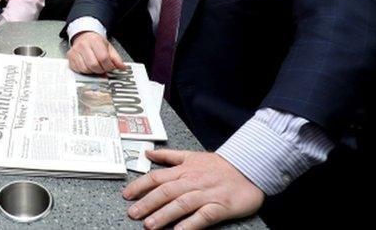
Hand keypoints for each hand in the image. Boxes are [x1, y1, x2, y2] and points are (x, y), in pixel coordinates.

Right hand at [67, 31, 125, 73]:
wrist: (84, 36)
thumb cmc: (96, 42)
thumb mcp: (108, 47)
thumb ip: (116, 58)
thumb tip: (122, 67)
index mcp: (94, 40)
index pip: (103, 57)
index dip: (108, 66)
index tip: (110, 67)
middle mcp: (83, 45)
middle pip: (94, 65)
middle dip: (101, 70)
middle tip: (103, 68)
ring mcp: (75, 51)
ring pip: (85, 69)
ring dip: (93, 71)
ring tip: (96, 67)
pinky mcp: (70, 58)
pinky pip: (78, 70)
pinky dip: (85, 71)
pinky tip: (88, 66)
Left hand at [123, 150, 263, 229]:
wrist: (249, 168)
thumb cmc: (218, 165)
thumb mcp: (191, 156)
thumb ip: (168, 157)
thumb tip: (148, 153)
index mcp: (183, 170)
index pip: (156, 177)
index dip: (140, 186)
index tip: (126, 195)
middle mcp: (192, 181)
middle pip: (165, 191)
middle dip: (147, 203)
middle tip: (133, 213)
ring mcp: (206, 194)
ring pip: (181, 204)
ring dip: (164, 214)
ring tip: (149, 225)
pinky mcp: (220, 206)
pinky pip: (203, 216)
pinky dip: (191, 224)